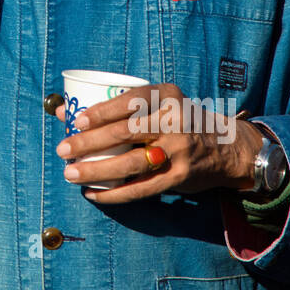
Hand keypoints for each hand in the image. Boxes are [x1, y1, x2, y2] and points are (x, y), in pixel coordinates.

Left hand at [54, 83, 262, 204]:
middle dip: (89, 142)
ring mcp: (179, 150)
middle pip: (125, 132)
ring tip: (71, 174)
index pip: (130, 101)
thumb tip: (62, 110)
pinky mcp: (180, 176)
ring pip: (131, 162)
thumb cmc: (179, 121)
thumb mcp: (158, 104)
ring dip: (97, 170)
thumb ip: (116, 106)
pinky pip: (142, 188)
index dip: (101, 111)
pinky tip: (95, 194)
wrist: (226, 147)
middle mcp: (175, 120)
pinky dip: (116, 193)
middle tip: (63, 150)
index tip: (76, 121)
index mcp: (167, 96)